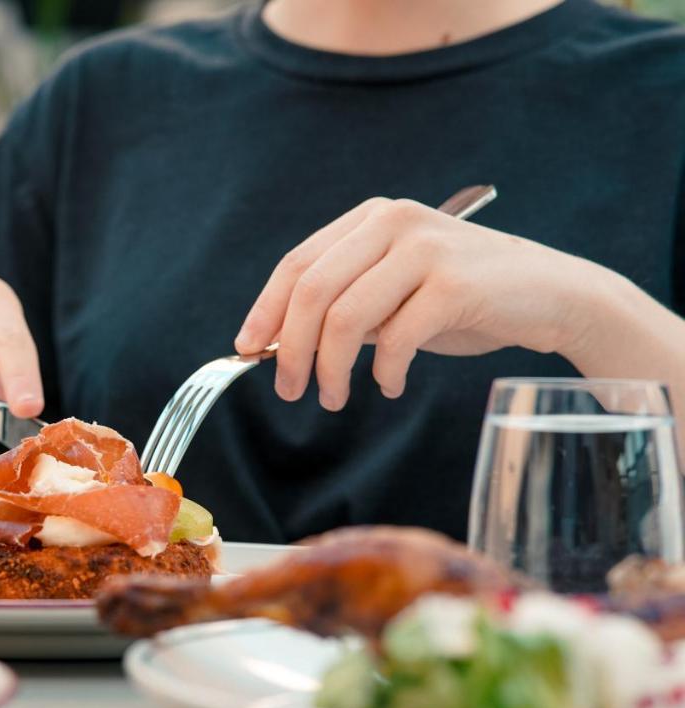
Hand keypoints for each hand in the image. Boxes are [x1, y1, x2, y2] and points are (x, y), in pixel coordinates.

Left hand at [233, 197, 605, 409]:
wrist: (551, 294)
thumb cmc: (463, 299)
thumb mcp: (393, 293)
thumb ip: (344, 307)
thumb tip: (275, 346)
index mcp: (371, 219)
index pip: (297, 265)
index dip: (265, 310)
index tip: (247, 349)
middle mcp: (394, 223)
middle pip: (312, 292)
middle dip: (290, 349)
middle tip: (289, 390)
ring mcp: (426, 250)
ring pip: (346, 318)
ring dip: (331, 369)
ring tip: (334, 398)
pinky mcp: (456, 285)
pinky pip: (395, 340)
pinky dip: (383, 372)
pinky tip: (389, 384)